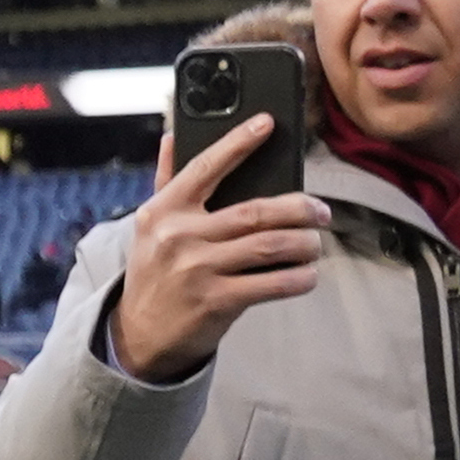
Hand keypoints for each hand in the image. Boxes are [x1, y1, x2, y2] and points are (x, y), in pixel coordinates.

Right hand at [108, 112, 331, 383]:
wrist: (138, 336)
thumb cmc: (154, 274)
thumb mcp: (150, 228)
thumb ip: (165, 182)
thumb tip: (171, 137)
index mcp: (163, 211)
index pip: (205, 167)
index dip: (238, 143)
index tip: (267, 123)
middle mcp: (179, 237)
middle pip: (257, 212)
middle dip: (301, 209)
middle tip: (321, 212)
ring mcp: (198, 270)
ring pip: (272, 246)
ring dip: (306, 244)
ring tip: (315, 244)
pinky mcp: (216, 302)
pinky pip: (274, 284)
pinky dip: (300, 278)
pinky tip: (307, 274)